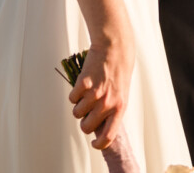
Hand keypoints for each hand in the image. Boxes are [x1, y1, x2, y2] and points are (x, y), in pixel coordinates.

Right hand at [68, 34, 133, 149]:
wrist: (115, 48)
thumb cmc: (119, 72)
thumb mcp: (121, 94)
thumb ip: (111, 110)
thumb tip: (98, 126)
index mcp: (119, 108)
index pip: (108, 136)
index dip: (99, 144)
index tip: (94, 142)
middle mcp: (107, 104)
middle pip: (86, 127)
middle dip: (84, 122)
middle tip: (87, 113)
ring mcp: (95, 94)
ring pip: (77, 113)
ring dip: (78, 106)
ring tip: (86, 94)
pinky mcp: (83, 84)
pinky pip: (72, 98)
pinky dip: (74, 93)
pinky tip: (83, 84)